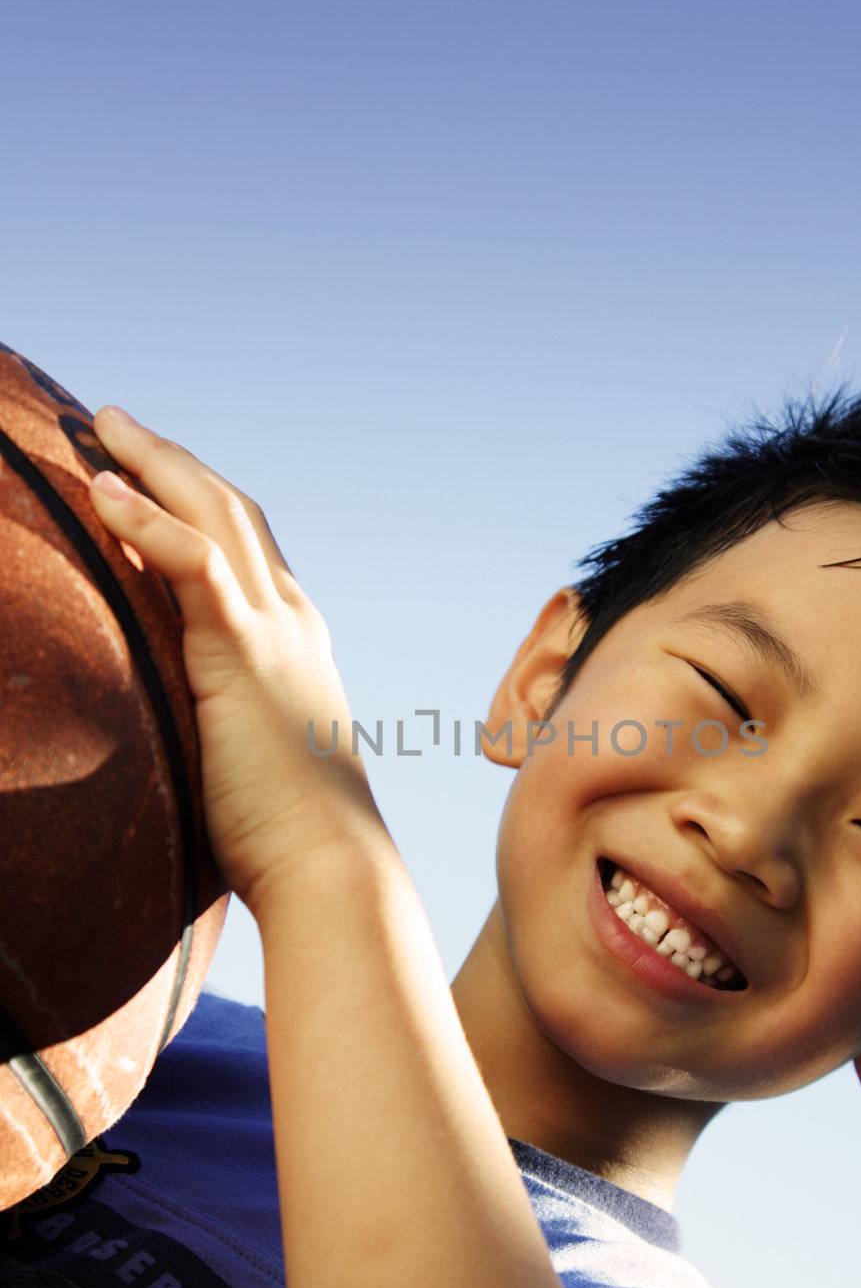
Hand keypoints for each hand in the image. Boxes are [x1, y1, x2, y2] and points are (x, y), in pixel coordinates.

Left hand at [89, 407, 378, 917]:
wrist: (331, 863)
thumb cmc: (289, 834)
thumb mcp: (254, 757)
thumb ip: (227, 721)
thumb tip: (187, 733)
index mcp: (295, 640)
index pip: (245, 546)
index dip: (196, 500)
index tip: (148, 473)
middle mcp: (291, 619)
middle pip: (229, 509)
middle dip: (171, 460)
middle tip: (115, 423)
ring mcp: (273, 629)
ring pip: (214, 515)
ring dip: (155, 464)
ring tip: (101, 428)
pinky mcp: (243, 652)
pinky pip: (193, 564)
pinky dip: (147, 521)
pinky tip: (104, 490)